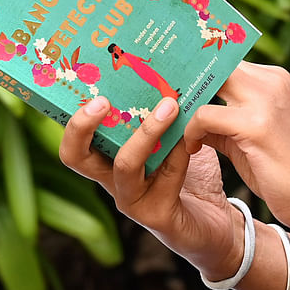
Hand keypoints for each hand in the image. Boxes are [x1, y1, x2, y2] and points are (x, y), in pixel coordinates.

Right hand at [59, 95, 244, 278]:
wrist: (217, 222)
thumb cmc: (190, 174)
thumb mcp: (173, 136)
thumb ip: (163, 111)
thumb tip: (166, 66)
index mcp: (109, 159)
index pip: (75, 138)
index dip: (72, 114)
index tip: (85, 83)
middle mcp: (112, 180)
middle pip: (75, 156)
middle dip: (82, 125)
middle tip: (102, 100)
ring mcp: (132, 200)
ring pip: (124, 165)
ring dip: (146, 132)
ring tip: (168, 106)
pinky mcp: (158, 215)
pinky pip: (165, 180)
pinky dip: (178, 154)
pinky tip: (193, 137)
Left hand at [183, 62, 289, 237]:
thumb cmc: (282, 170)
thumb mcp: (246, 135)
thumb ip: (220, 118)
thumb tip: (182, 112)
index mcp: (274, 78)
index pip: (224, 60)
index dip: (197, 72)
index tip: (171, 85)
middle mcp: (271, 80)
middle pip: (213, 65)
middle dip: (185, 82)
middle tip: (161, 103)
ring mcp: (265, 99)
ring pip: (206, 85)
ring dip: (184, 108)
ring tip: (174, 130)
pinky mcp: (256, 124)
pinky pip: (205, 116)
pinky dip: (190, 132)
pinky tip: (191, 148)